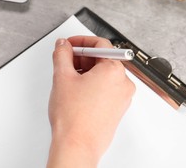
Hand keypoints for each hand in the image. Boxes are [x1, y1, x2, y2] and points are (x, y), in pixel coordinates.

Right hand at [47, 36, 134, 167]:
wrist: (77, 145)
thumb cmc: (74, 117)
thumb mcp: (62, 76)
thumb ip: (62, 54)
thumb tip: (63, 45)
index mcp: (114, 71)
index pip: (100, 44)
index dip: (81, 41)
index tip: (69, 44)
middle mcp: (123, 83)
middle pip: (103, 58)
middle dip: (82, 57)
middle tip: (65, 60)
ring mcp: (122, 97)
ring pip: (103, 74)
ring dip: (86, 70)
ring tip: (68, 79)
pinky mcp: (117, 109)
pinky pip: (106, 88)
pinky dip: (92, 84)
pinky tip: (76, 91)